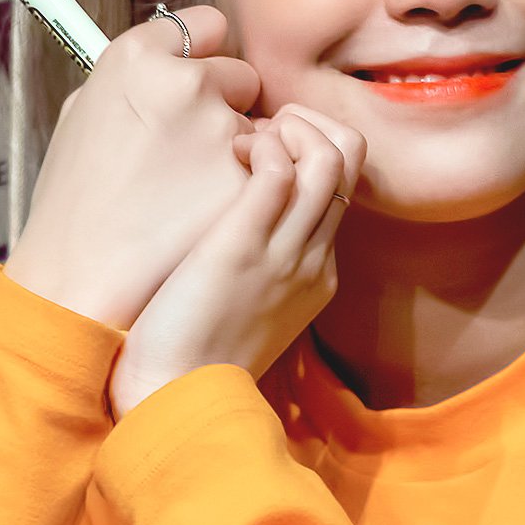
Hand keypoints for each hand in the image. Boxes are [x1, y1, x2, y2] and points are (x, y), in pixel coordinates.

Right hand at [5, 6, 259, 329]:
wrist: (80, 288)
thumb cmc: (74, 206)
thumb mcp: (82, 118)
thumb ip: (132, 80)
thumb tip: (168, 59)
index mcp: (136, 59)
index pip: (205, 26)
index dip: (203, 57)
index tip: (196, 83)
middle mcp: (185, 83)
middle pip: (239, 76)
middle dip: (225, 108)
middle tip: (188, 152)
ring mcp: (223, 133)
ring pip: (258, 129)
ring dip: (238, 154)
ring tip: (189, 194)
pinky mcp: (249, 182)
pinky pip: (268, 174)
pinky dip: (248, 193)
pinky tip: (208, 216)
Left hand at [109, 104, 365, 414]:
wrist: (175, 400)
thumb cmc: (191, 359)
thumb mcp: (243, 313)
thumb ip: (255, 271)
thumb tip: (234, 230)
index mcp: (317, 273)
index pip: (342, 187)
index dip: (310, 148)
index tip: (267, 148)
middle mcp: (313, 257)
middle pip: (349, 161)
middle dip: (309, 124)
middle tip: (261, 130)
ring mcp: (285, 251)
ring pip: (329, 157)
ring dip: (289, 127)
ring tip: (246, 140)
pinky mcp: (245, 244)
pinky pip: (279, 169)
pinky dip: (260, 144)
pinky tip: (228, 156)